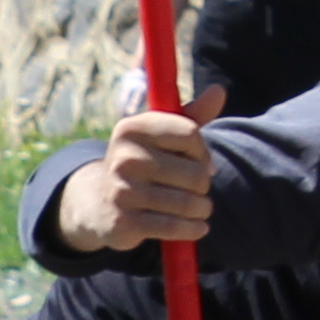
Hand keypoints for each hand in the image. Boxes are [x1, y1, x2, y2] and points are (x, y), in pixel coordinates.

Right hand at [73, 72, 218, 250]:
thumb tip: (219, 90)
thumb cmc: (144, 162)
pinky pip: (173, 226)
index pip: (191, 134)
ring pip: (187, 202)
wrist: (100, 203)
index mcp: (131, 127)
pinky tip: (198, 227)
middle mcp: (123, 157)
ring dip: (201, 209)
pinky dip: (192, 229)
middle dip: (203, 185)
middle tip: (197, 189)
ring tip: (200, 208)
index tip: (201, 162)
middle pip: (194, 173)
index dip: (203, 151)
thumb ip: (192, 115)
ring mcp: (121, 190)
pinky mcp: (123, 221)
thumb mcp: (161, 135)